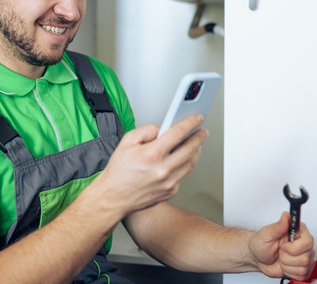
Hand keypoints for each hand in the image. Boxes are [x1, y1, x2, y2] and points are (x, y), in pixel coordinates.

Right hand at [90, 114, 207, 217]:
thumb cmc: (118, 172)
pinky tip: (182, 160)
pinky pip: (183, 175)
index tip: (198, 118)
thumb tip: (162, 128)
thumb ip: (147, 130)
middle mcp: (163, 169)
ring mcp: (169, 182)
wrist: (114, 197)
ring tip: (196, 144)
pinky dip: (185, 165)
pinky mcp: (170, 191)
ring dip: (196, 151)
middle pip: (190, 149)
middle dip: (200, 137)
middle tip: (203, 131)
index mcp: (152, 154)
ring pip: (191, 163)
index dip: (191, 123)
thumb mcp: (127, 141)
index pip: (178, 133)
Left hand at [250, 212, 314, 280]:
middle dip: (287, 258)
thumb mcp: (266, 234)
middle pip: (306, 257)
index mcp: (298, 232)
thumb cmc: (261, 244)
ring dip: (287, 265)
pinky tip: (284, 265)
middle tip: (280, 252)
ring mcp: (305, 257)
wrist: (258, 258)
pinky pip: (302, 275)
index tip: (283, 246)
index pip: (308, 241)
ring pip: (303, 267)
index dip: (294, 247)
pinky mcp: (304, 268)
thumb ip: (278, 226)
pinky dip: (289, 272)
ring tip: (281, 259)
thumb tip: (286, 215)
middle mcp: (304, 244)